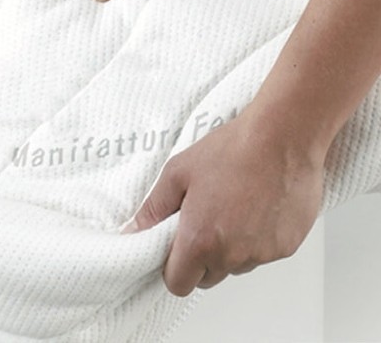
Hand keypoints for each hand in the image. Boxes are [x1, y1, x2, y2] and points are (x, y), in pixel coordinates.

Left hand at [126, 110, 323, 296]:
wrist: (283, 137)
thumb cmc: (232, 150)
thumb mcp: (178, 173)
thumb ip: (153, 208)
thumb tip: (134, 229)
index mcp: (200, 240)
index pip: (179, 283)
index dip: (173, 269)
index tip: (174, 250)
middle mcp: (232, 254)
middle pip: (207, 277)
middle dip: (201, 258)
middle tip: (203, 221)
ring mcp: (262, 253)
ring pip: (236, 265)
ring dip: (230, 249)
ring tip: (232, 209)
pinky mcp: (286, 247)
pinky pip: (262, 254)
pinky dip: (256, 239)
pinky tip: (256, 208)